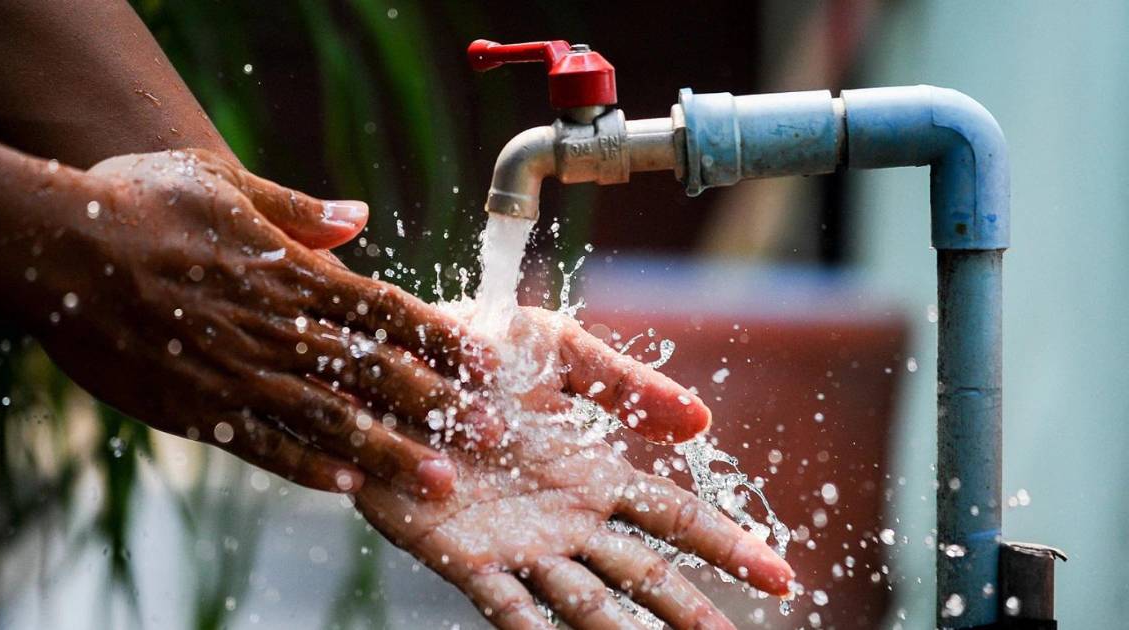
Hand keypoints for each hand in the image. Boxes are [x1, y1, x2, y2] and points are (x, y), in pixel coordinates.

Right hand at [35, 149, 497, 495]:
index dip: (442, 338)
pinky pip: (263, 446)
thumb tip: (360, 216)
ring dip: (390, 453)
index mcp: (292, 273)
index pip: (386, 311)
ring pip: (331, 422)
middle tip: (494, 436)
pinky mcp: (197, 410)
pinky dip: (307, 468)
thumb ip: (298, 209)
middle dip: (440, 406)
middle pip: (375, 374)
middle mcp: (278, 329)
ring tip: (440, 482)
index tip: (487, 363)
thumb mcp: (224, 183)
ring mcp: (239, 375)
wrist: (58, 248)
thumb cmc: (141, 202)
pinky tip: (348, 489)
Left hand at [356, 308, 789, 628]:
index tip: (783, 580)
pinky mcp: (464, 557)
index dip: (729, 547)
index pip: (675, 519)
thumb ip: (623, 383)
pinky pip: (507, 608)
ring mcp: (519, 544)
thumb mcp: (554, 349)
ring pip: (588, 605)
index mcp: (592, 473)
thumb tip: (702, 421)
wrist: (387, 366)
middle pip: (645, 575)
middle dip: (691, 613)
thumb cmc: (472, 352)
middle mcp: (566, 519)